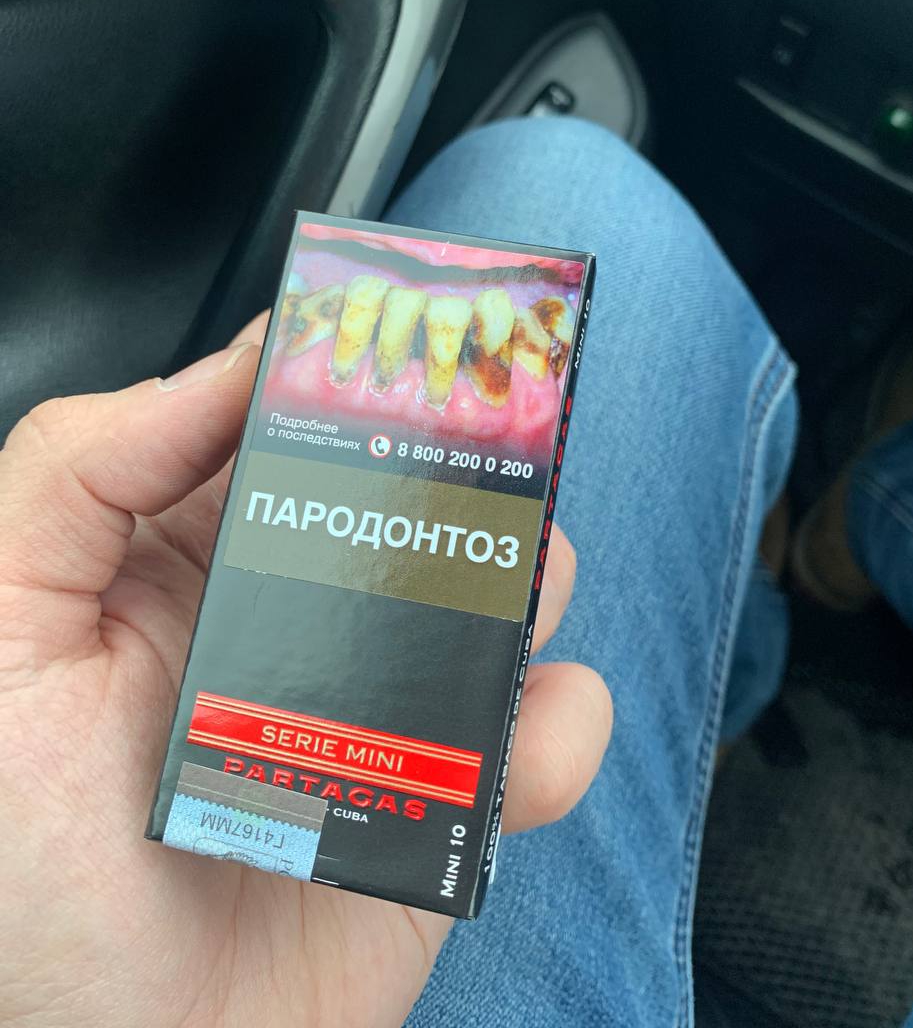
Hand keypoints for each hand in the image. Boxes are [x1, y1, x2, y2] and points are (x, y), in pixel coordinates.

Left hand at [0, 315, 611, 1027]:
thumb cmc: (13, 879)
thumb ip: (78, 472)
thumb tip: (222, 371)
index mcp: (184, 561)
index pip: (282, 431)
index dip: (347, 376)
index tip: (408, 334)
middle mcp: (290, 620)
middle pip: (409, 500)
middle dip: (463, 466)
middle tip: (494, 449)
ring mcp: (373, 710)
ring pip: (492, 597)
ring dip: (526, 577)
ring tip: (508, 593)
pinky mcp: (436, 802)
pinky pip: (534, 740)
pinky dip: (557, 730)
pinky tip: (519, 747)